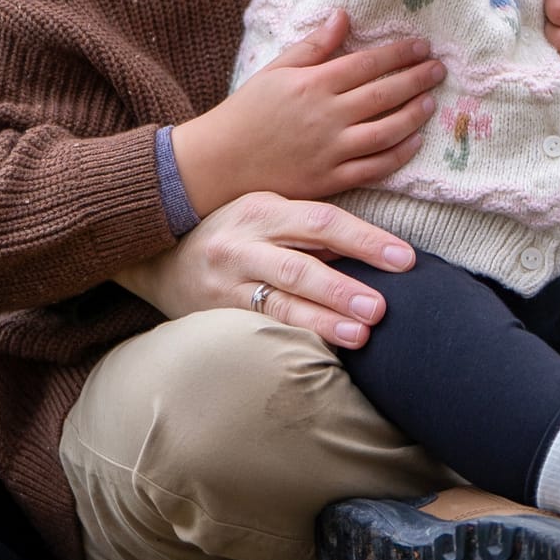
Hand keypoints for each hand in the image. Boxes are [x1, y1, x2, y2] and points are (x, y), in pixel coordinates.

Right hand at [120, 193, 415, 350]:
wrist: (154, 255)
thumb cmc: (229, 232)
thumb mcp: (264, 214)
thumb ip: (309, 227)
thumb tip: (375, 249)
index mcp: (262, 209)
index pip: (322, 221)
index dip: (365, 240)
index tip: (405, 260)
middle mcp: (243, 243)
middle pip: (300, 265)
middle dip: (343, 288)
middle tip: (382, 308)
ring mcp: (225, 281)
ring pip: (278, 303)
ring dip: (322, 321)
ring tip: (359, 335)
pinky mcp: (214, 313)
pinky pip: (257, 327)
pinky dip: (291, 338)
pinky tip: (320, 350)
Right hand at [172, 11, 442, 215]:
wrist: (221, 162)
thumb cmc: (248, 111)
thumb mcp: (276, 70)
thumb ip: (313, 46)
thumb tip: (343, 16)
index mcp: (314, 84)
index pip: (368, 64)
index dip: (399, 54)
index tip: (422, 46)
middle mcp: (327, 116)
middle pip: (384, 94)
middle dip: (417, 79)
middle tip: (439, 69)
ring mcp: (330, 150)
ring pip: (386, 131)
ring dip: (414, 115)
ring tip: (431, 101)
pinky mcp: (329, 179)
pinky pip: (374, 168)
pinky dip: (398, 155)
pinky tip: (414, 142)